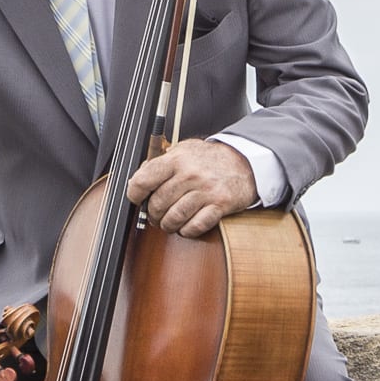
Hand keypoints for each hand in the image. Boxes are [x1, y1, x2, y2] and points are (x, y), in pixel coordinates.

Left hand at [126, 137, 257, 238]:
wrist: (245, 162)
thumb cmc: (211, 159)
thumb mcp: (184, 150)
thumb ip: (161, 162)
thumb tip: (138, 179)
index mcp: (177, 159)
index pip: (144, 179)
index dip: (134, 193)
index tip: (136, 198)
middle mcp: (191, 174)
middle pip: (158, 203)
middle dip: (153, 214)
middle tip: (155, 214)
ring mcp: (206, 191)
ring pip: (174, 217)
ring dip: (168, 225)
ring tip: (169, 223)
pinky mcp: (220, 205)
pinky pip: (195, 226)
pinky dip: (187, 230)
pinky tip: (186, 226)